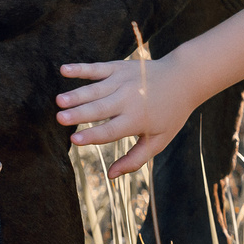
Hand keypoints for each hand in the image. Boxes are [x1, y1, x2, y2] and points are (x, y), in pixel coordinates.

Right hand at [55, 54, 194, 176]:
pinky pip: (97, 68)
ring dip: (76, 94)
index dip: (92, 136)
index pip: (111, 130)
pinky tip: (63, 70)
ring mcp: (123, 81)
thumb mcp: (158, 140)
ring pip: (95, 90)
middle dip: (79, 114)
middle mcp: (129, 99)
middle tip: (59, 118)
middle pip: (100, 109)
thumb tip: (110, 176)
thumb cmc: (170, 114)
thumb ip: (135, 159)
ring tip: (59, 100)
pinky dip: (80, 69)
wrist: (184, 78)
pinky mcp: (119, 67)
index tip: (74, 140)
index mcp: (137, 119)